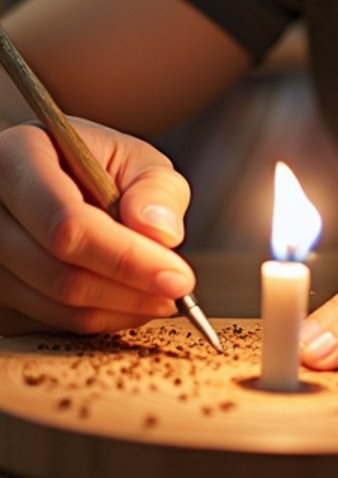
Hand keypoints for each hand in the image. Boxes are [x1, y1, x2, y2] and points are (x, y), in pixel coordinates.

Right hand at [0, 120, 193, 336]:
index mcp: (17, 159)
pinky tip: (126, 300)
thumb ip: (156, 189)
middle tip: (178, 292)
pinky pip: (44, 319)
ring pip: (51, 303)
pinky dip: (95, 318)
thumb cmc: (96, 165)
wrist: (52, 176)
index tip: (179, 277)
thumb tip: (161, 235)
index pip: (67, 225)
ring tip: (159, 295)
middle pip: (57, 272)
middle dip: (129, 290)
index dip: (126, 258)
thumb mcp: (133, 158)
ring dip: (116, 309)